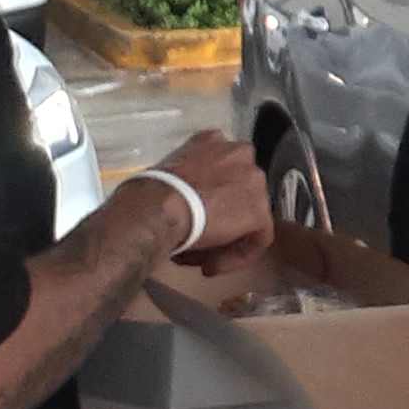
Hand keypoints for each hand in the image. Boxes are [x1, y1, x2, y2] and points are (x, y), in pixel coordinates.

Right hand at [145, 131, 271, 271]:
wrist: (158, 207)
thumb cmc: (149, 192)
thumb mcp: (165, 173)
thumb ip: (183, 180)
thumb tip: (178, 203)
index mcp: (213, 141)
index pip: (219, 171)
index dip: (204, 199)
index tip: (188, 217)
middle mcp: (239, 153)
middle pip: (234, 194)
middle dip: (215, 220)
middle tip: (194, 241)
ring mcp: (253, 181)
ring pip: (244, 217)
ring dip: (222, 241)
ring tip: (198, 260)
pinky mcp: (259, 212)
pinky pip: (255, 239)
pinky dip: (235, 257)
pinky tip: (210, 267)